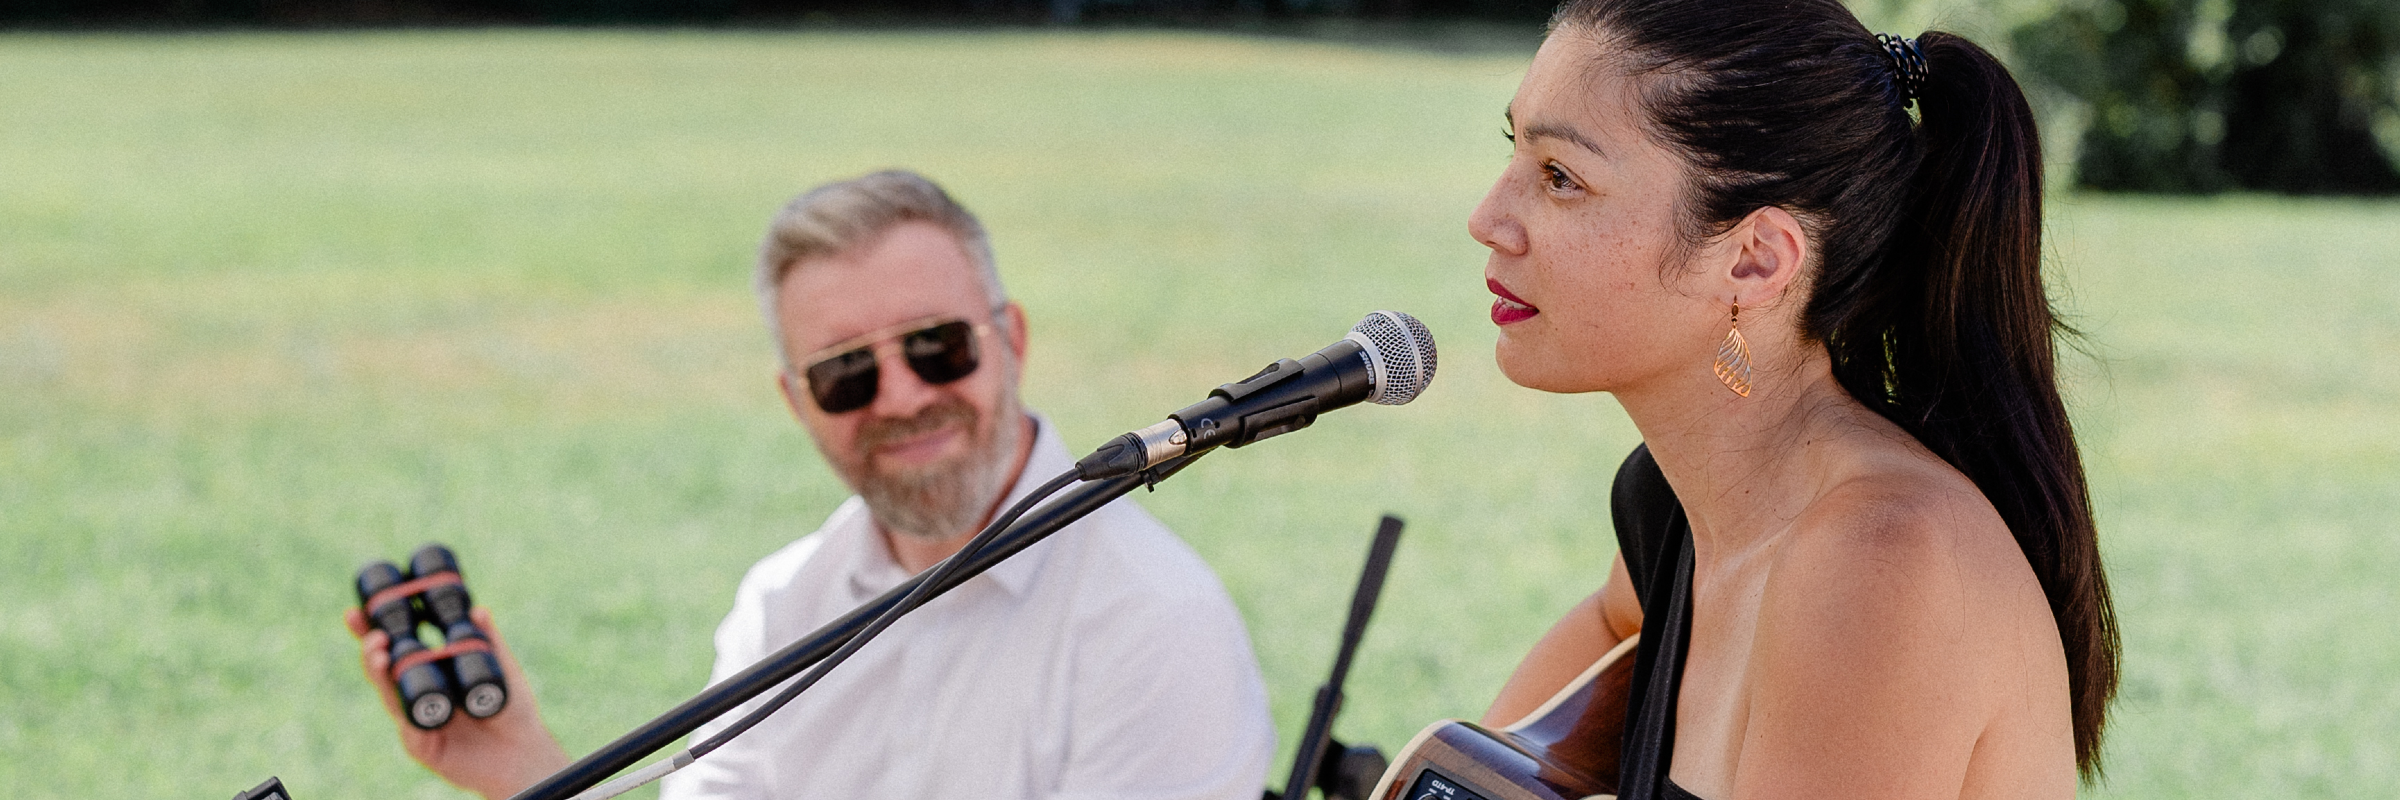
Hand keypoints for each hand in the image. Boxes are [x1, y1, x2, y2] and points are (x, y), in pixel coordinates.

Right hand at [345, 606, 573, 799]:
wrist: (521, 752)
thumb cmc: (511, 709)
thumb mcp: (502, 669)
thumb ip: (489, 641)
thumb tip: (478, 609)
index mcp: (429, 671)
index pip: (395, 647)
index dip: (373, 630)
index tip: (358, 610)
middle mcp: (416, 693)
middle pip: (383, 670)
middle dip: (370, 650)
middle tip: (372, 634)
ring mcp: (416, 719)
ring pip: (391, 696)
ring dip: (381, 676)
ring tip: (380, 656)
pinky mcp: (422, 745)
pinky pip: (413, 730)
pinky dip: (409, 717)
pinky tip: (405, 706)